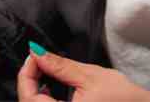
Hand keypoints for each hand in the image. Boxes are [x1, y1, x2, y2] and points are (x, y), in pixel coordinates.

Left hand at [18, 46, 149, 101]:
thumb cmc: (123, 98)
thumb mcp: (90, 76)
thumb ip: (60, 65)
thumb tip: (37, 53)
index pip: (29, 98)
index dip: (26, 74)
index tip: (34, 55)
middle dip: (30, 82)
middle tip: (38, 61)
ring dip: (35, 94)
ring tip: (45, 74)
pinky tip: (52, 91)